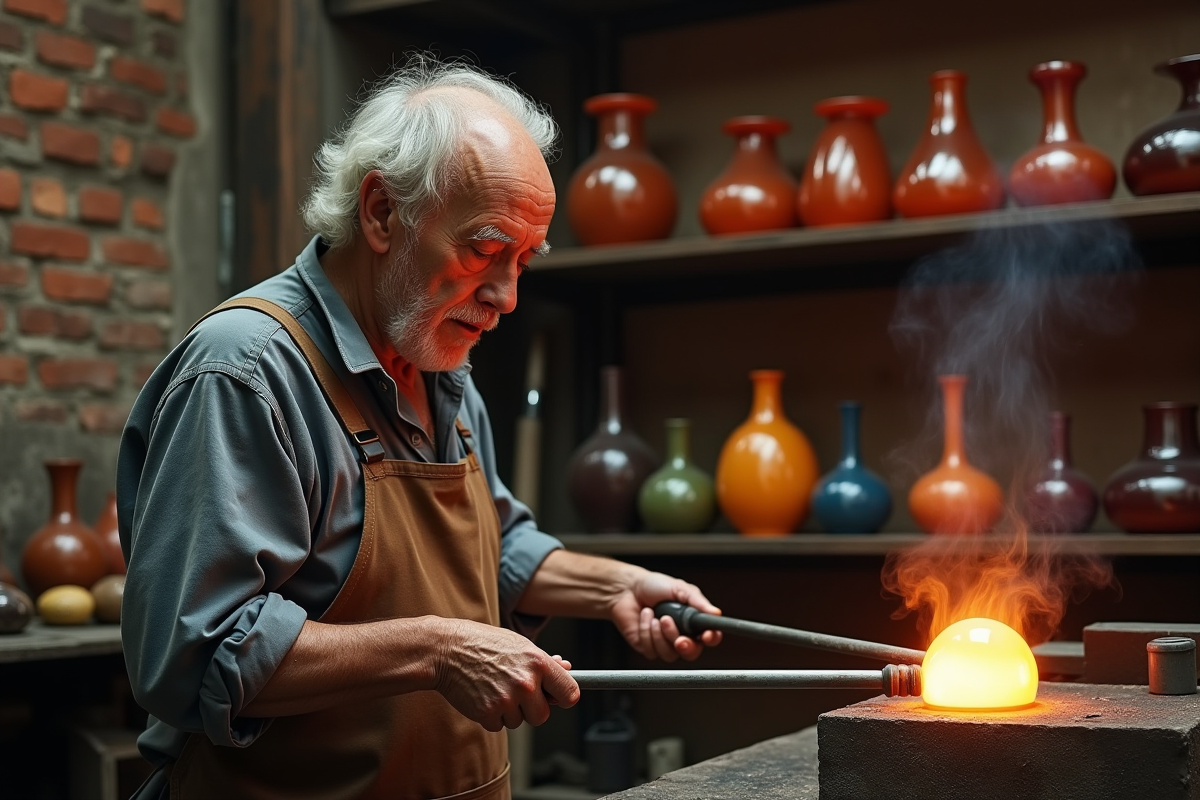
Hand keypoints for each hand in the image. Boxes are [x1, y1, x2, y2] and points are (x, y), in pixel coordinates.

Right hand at [433, 618, 578, 731]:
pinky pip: (499, 725)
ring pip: (519, 722)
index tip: (557, 698)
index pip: (570, 693)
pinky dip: (491, 716)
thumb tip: (567, 669)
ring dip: (509, 711)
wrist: (446, 650)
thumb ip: (544, 662)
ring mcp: (507, 700)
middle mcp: (526, 683)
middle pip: (543, 715)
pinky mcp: (488, 713)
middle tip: (515, 692)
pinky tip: (482, 695)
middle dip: (531, 708)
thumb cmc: (483, 644)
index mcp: (538, 662)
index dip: (563, 698)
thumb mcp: (518, 645)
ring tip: (494, 687)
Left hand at [609, 568, 722, 661]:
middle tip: (680, 638)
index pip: (710, 637)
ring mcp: (664, 642)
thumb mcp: (680, 588)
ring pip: (670, 654)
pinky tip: (646, 617)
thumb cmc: (654, 586)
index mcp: (693, 621)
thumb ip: (698, 602)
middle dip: (686, 647)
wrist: (627, 588)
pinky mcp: (647, 647)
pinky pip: (652, 650)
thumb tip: (716, 613)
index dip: (711, 639)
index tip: (706, 636)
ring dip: (662, 634)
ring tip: (657, 616)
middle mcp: (680, 634)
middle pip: (691, 653)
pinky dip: (647, 631)